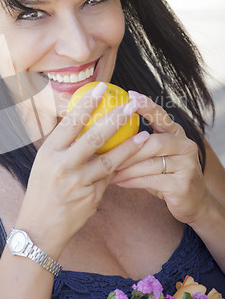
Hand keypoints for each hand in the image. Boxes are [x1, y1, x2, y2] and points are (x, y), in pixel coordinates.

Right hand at [16, 83, 149, 258]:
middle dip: (115, 118)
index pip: (70, 122)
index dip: (87, 103)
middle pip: (93, 137)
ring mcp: (77, 183)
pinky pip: (109, 178)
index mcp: (48, 153)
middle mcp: (62, 166)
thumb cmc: (42, 191)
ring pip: (109, 160)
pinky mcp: (90, 198)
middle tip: (131, 105)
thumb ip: (63, 146)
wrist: (39, 229)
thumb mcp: (45, 164)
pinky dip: (120, 168)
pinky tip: (134, 159)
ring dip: (129, 146)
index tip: (102, 88)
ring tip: (144, 134)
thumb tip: (82, 120)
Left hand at [111, 91, 208, 224]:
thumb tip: (106, 129)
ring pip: (150, 163)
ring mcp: (187, 165)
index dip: (146, 105)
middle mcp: (185, 146)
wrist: (194, 202)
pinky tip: (117, 181)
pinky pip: (151, 180)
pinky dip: (131, 181)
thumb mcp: (156, 156)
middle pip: (153, 142)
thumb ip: (140, 143)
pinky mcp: (183, 185)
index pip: (161, 116)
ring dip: (125, 167)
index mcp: (177, 134)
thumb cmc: (167, 175)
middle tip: (104, 150)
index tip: (129, 95)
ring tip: (106, 169)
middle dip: (127, 148)